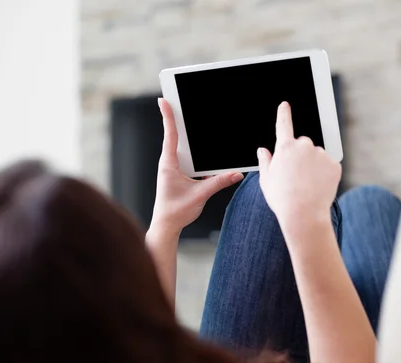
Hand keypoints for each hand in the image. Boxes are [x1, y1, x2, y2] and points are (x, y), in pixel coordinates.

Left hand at [151, 99, 243, 234]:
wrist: (166, 226)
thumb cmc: (176, 212)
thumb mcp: (200, 195)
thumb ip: (218, 183)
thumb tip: (236, 173)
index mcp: (169, 164)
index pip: (170, 135)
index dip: (167, 117)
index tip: (163, 100)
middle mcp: (169, 163)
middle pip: (175, 136)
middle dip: (177, 118)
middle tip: (177, 98)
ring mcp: (173, 169)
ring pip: (182, 148)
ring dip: (186, 136)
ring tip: (188, 117)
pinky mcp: (178, 175)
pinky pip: (187, 159)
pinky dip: (193, 152)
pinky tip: (200, 149)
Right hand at [257, 102, 341, 230]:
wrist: (304, 214)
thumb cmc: (282, 199)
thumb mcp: (266, 180)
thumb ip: (265, 161)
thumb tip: (263, 150)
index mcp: (285, 147)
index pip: (283, 124)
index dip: (283, 113)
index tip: (285, 105)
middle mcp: (304, 146)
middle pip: (302, 144)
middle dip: (299, 155)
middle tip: (295, 175)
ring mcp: (321, 154)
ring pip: (316, 155)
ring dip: (312, 165)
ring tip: (306, 184)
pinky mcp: (334, 165)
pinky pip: (328, 165)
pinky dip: (323, 173)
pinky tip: (317, 186)